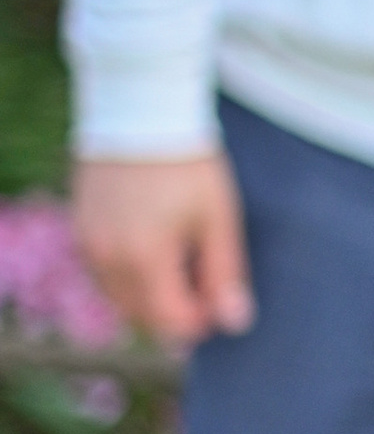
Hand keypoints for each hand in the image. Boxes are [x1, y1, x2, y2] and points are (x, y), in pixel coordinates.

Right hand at [72, 151, 253, 346]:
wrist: (141, 110)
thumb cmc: (187, 164)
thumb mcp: (217, 218)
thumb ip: (224, 274)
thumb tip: (234, 323)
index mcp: (144, 258)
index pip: (169, 321)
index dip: (199, 320)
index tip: (220, 300)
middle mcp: (107, 258)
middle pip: (141, 315)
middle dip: (174, 310)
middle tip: (204, 283)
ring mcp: (88, 244)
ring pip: (119, 297)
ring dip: (150, 295)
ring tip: (182, 260)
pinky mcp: (80, 229)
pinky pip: (104, 273)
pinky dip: (129, 275)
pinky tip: (154, 248)